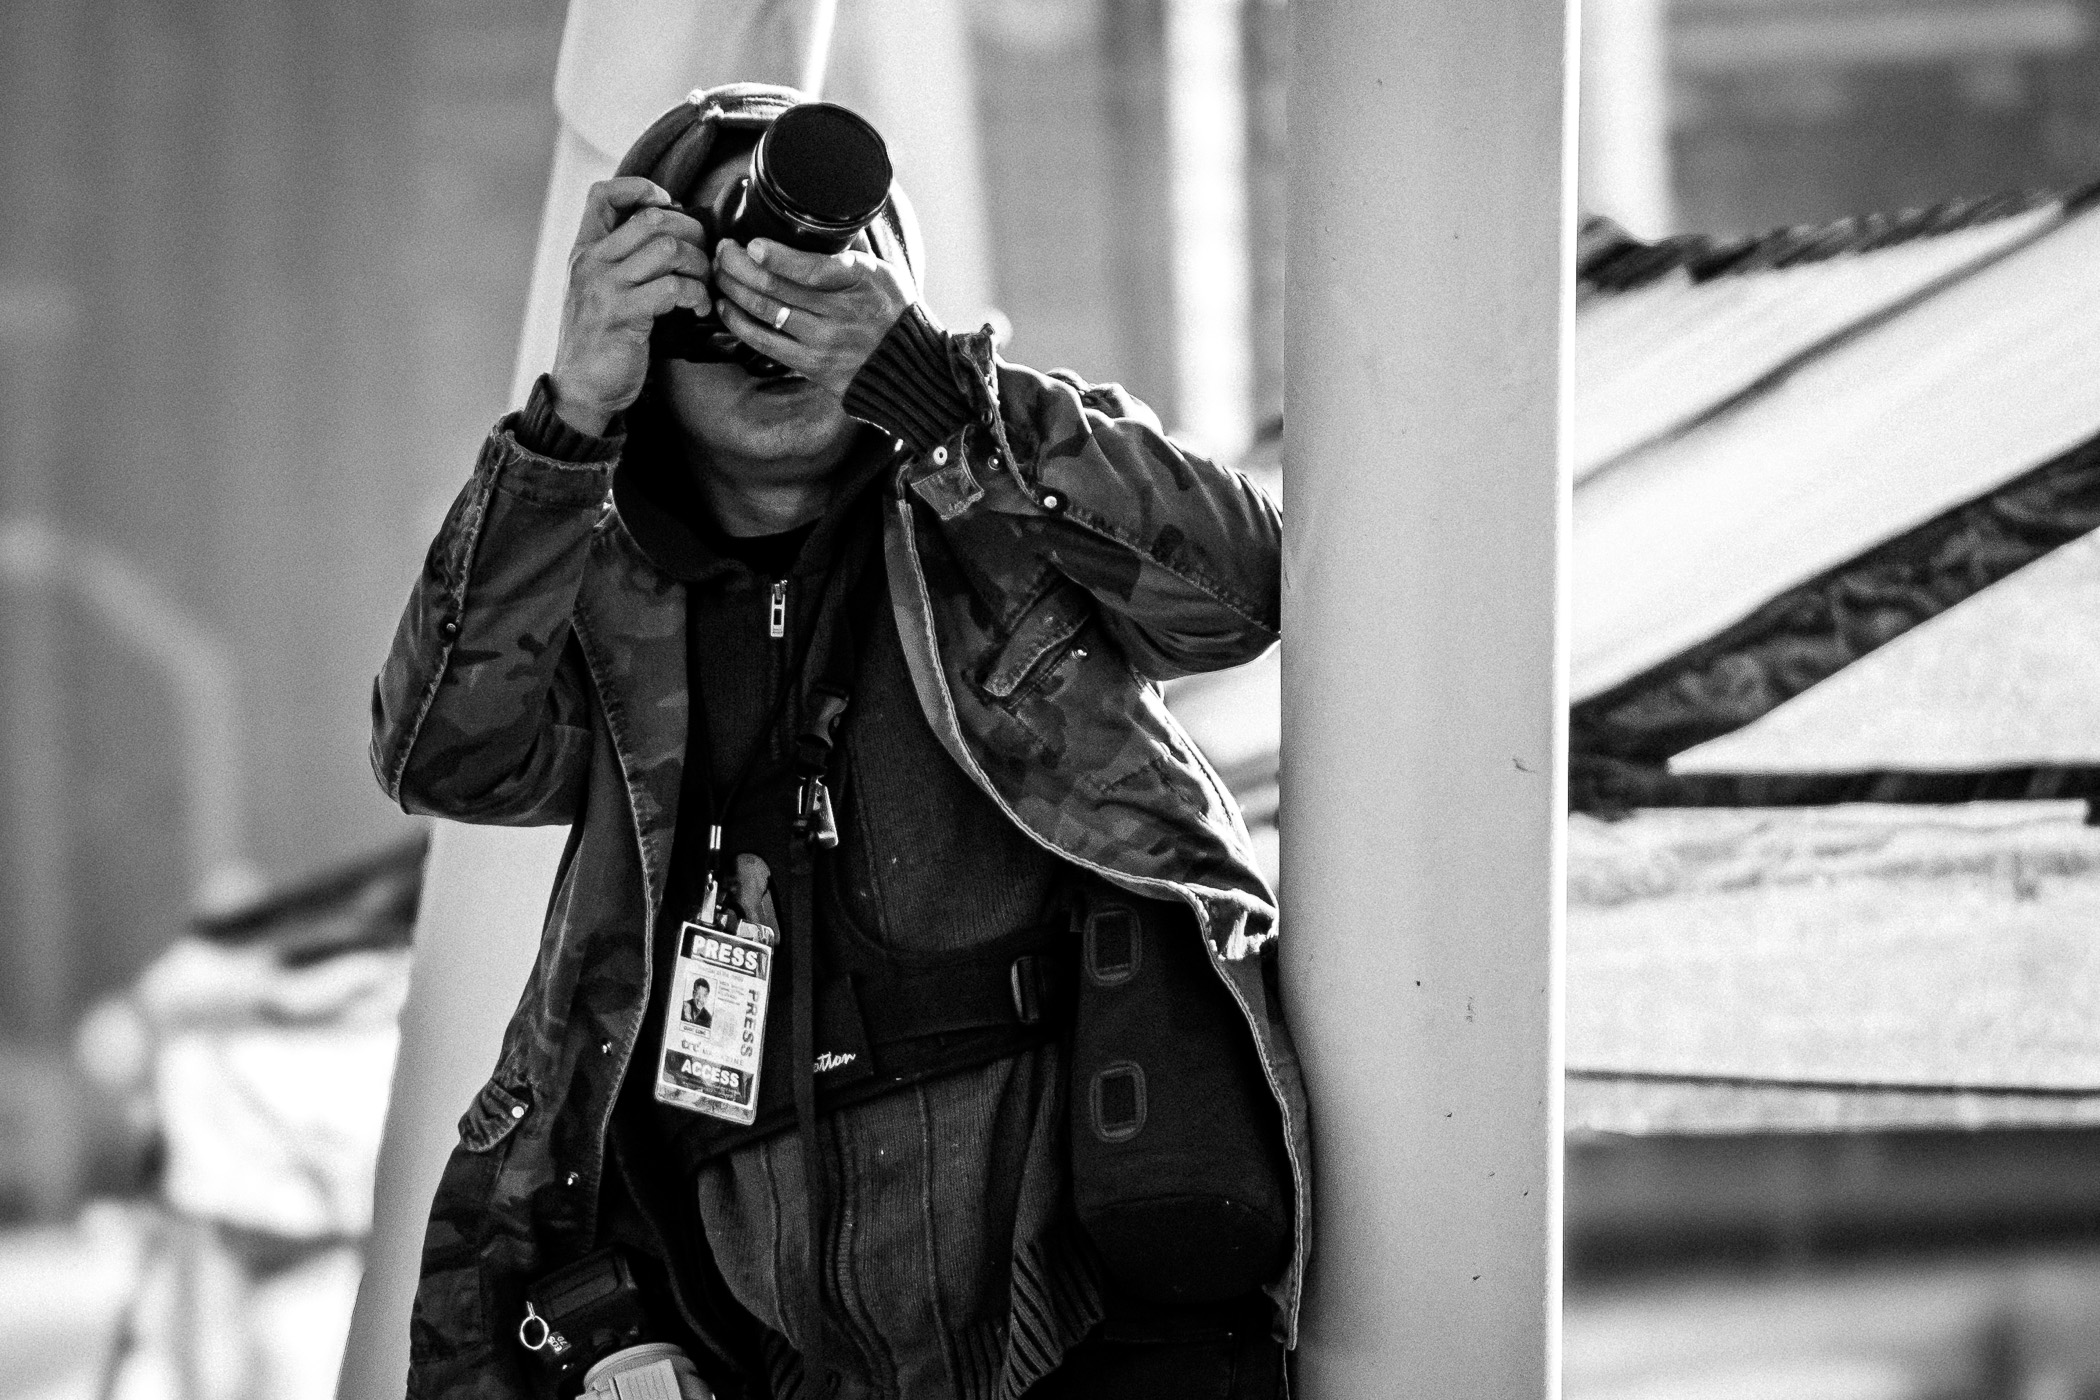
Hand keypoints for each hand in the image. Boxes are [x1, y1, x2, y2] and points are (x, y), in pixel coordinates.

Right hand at [549, 177, 713, 434]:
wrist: (582, 389)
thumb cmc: (602, 339)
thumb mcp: (601, 289)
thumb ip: (622, 258)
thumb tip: (670, 226)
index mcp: (584, 250)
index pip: (603, 194)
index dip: (641, 189)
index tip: (668, 208)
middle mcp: (590, 262)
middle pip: (652, 219)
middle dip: (692, 234)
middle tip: (704, 258)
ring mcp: (604, 288)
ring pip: (669, 249)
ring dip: (700, 266)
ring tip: (704, 285)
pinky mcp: (623, 316)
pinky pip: (673, 287)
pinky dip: (697, 295)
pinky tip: (699, 309)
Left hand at [710, 238, 916, 400]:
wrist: (908, 366)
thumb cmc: (893, 312)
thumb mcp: (881, 271)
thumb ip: (847, 250)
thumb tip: (816, 220)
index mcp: (859, 279)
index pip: (811, 269)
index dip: (775, 256)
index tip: (751, 245)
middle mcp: (840, 311)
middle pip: (775, 287)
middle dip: (738, 265)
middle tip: (723, 250)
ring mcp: (824, 341)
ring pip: (764, 311)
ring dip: (732, 289)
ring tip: (719, 273)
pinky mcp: (811, 365)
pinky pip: (764, 343)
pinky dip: (739, 322)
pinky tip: (726, 307)